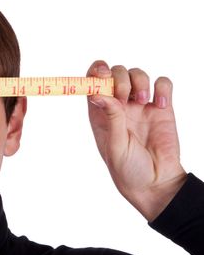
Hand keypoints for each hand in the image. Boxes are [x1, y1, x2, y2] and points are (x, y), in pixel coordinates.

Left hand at [87, 61, 186, 221]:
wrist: (157, 182)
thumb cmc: (128, 169)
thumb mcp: (115, 146)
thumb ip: (110, 118)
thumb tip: (96, 93)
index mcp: (100, 113)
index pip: (93, 82)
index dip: (96, 72)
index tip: (102, 73)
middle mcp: (118, 105)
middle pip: (115, 73)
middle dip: (119, 77)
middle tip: (124, 96)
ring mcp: (140, 105)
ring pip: (137, 74)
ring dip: (140, 81)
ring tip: (143, 102)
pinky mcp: (162, 107)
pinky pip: (162, 83)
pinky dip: (162, 87)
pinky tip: (161, 105)